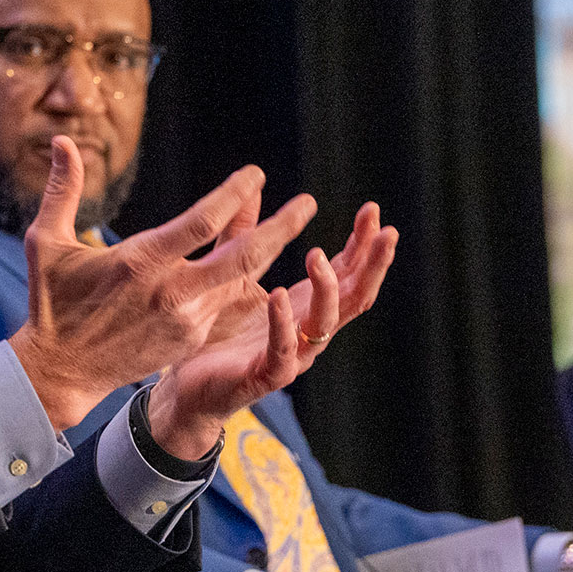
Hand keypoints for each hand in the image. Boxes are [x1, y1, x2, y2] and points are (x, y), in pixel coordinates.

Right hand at [6, 136, 315, 431]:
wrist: (63, 371)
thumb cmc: (52, 302)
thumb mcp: (46, 243)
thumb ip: (62, 190)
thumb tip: (62, 141)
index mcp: (140, 262)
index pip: (201, 223)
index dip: (233, 196)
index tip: (256, 173)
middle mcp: (170, 292)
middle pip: (242, 259)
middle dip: (281, 228)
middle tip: (309, 203)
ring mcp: (185, 319)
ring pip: (240, 281)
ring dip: (270, 252)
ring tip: (296, 222)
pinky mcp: (190, 338)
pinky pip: (224, 302)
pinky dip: (244, 280)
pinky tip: (262, 258)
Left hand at [145, 201, 397, 454]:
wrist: (188, 387)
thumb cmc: (216, 332)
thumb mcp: (232, 274)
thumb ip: (244, 234)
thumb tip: (251, 184)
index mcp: (306, 306)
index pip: (347, 272)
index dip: (364, 243)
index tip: (372, 210)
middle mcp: (309, 330)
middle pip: (354, 296)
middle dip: (373, 264)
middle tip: (384, 232)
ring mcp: (293, 355)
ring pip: (326, 323)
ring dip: (325, 287)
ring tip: (315, 254)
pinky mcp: (266, 376)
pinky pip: (283, 351)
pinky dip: (282, 324)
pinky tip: (277, 295)